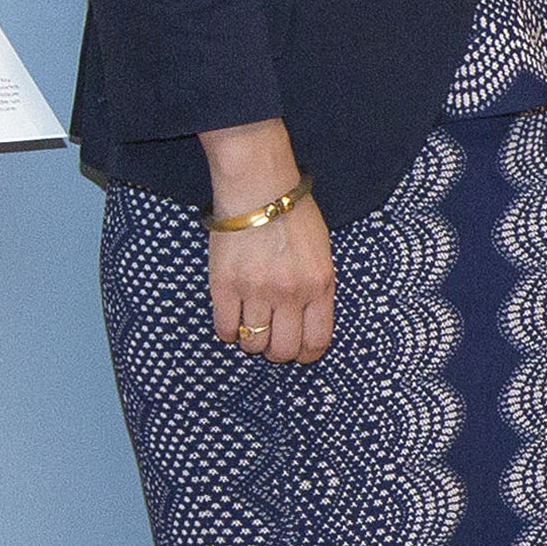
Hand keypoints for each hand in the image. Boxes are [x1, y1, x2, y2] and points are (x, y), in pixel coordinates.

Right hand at [211, 197, 335, 362]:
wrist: (259, 190)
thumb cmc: (294, 217)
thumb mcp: (322, 254)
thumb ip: (317, 289)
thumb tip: (307, 324)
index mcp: (320, 284)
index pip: (317, 341)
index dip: (307, 355)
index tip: (300, 353)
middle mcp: (291, 293)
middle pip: (282, 350)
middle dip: (278, 352)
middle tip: (272, 340)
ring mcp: (256, 291)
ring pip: (252, 343)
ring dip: (251, 339)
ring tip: (252, 322)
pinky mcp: (225, 286)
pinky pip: (225, 329)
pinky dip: (228, 330)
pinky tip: (233, 316)